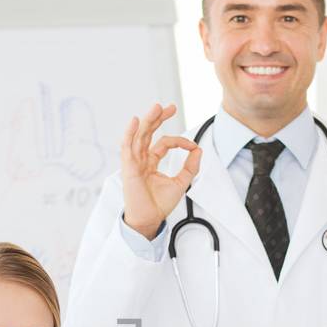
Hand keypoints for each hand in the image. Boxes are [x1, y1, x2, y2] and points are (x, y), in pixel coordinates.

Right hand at [119, 103, 201, 238]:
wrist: (150, 220)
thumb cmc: (160, 205)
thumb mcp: (181, 182)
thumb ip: (190, 167)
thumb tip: (199, 150)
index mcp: (151, 162)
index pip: (165, 143)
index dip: (180, 141)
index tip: (193, 146)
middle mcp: (141, 159)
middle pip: (148, 133)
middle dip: (159, 118)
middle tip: (170, 107)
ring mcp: (134, 162)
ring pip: (139, 136)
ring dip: (148, 121)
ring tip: (157, 107)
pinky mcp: (129, 168)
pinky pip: (127, 148)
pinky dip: (130, 133)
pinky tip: (136, 121)